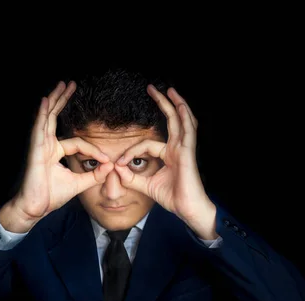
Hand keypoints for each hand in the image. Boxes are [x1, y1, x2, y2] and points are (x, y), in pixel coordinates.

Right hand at [2, 81, 113, 230]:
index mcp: (55, 152)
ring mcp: (40, 146)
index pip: (78, 143)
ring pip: (47, 117)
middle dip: (63, 100)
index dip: (94, 150)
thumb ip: (94, 175)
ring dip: (55, 100)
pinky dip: (42, 114)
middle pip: (55, 118)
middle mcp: (47, 145)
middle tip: (71, 84)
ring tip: (61, 85)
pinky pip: (39, 129)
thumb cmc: (51, 196)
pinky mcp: (36, 150)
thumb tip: (111, 166)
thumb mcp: (79, 184)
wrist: (35, 208)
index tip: (107, 161)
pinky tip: (45, 101)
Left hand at [114, 85, 214, 227]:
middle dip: (162, 104)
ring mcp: (184, 149)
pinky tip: (179, 105)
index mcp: (169, 155)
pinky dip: (184, 116)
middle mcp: (178, 148)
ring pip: (181, 120)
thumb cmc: (173, 198)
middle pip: (171, 120)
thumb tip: (116, 170)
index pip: (146, 145)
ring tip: (169, 89)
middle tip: (151, 88)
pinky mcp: (188, 152)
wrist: (187, 209)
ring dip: (175, 104)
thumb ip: (131, 178)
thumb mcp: (146, 186)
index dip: (131, 152)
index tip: (119, 164)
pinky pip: (187, 130)